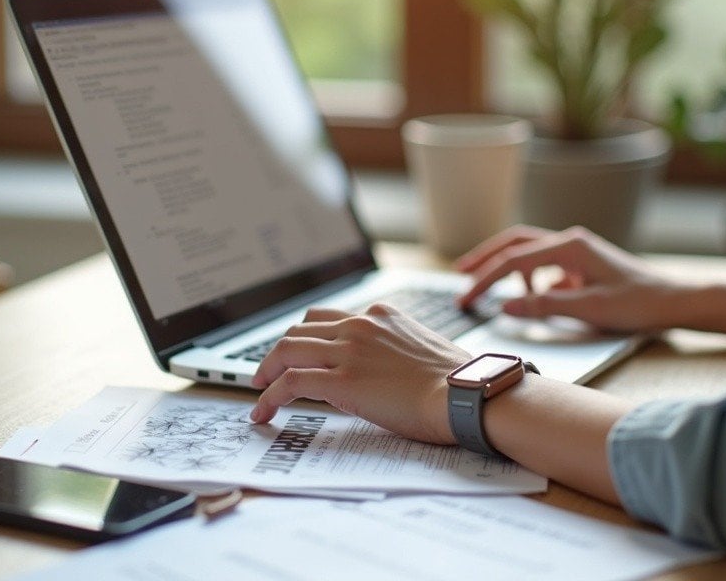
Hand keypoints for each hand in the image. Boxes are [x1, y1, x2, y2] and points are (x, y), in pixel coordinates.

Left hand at [249, 305, 470, 444]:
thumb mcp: (419, 348)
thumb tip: (375, 371)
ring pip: (286, 350)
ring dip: (266, 372)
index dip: (303, 337)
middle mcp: (360, 325)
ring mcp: (348, 351)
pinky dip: (269, 396)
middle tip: (268, 374)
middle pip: (299, 330)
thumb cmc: (455, 381)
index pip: (325, 317)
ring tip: (260, 392)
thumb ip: (390, 349)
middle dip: (279, 353)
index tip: (294, 354)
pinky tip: (264, 411)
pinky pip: (290, 382)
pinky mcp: (341, 381)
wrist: (465, 394)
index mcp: (380, 314)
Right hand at [455, 225, 696, 332]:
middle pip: (515, 242)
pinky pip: (547, 266)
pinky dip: (532, 280)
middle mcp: (570, 241)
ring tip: (490, 290)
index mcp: (570, 247)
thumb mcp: (588, 310)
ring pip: (529, 251)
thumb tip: (505, 305)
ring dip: (507, 268)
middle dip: (486, 258)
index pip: (514, 261)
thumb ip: (544, 306)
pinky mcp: (583, 263)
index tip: (465, 297)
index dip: (485, 280)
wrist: (674, 302)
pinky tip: (533, 299)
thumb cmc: (638, 304)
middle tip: (460, 274)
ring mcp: (577, 251)